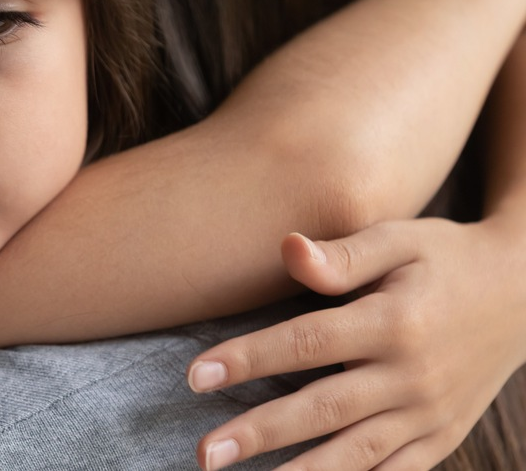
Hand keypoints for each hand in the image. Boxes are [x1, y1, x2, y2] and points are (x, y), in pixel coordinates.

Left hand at [183, 218, 525, 470]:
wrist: (523, 293)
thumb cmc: (445, 258)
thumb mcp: (400, 239)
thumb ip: (343, 253)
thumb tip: (287, 248)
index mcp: (394, 322)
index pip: (307, 344)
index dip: (249, 360)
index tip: (196, 376)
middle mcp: (411, 376)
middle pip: (323, 409)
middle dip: (260, 433)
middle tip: (205, 454)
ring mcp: (430, 414)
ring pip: (355, 454)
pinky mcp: (442, 438)